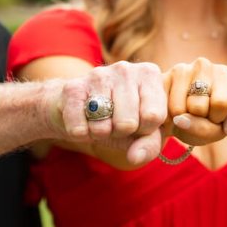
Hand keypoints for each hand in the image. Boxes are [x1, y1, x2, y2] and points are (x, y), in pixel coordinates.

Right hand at [48, 61, 167, 164]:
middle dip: (121, 132)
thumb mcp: (142, 131)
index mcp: (149, 74)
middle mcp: (125, 69)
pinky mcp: (73, 87)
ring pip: (103, 126)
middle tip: (115, 121)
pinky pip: (79, 128)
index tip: (139, 121)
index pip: (154, 116)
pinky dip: (81, 134)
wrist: (78, 107)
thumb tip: (135, 157)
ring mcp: (98, 75)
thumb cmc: (119, 118)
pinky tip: (83, 121)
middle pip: (128, 123)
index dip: (145, 129)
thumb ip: (149, 144)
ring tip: (100, 120)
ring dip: (100, 133)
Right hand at [163, 57, 226, 145]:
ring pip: (178, 109)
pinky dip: (166, 118)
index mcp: (223, 73)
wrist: (183, 121)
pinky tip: (171, 112)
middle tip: (197, 115)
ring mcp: (179, 69)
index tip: (214, 116)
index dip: (216, 119)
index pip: (220, 103)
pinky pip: (161, 109)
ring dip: (180, 120)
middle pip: (198, 107)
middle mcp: (203, 65)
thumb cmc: (206, 122)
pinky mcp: (159, 78)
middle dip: (197, 119)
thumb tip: (180, 120)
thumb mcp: (216, 131)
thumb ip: (206, 129)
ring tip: (184, 114)